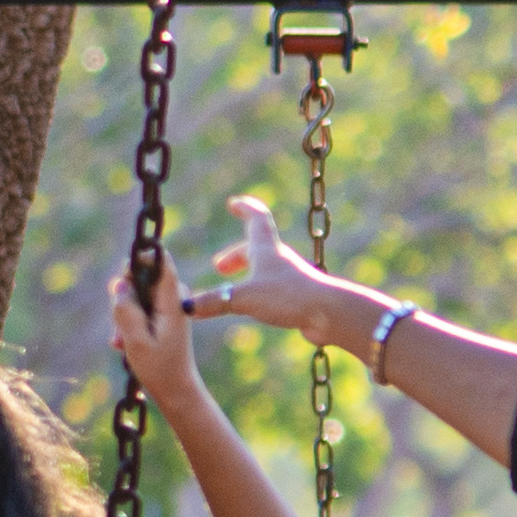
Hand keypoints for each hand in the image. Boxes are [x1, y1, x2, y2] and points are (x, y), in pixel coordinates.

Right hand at [104, 231, 208, 409]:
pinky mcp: (161, 313)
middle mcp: (172, 296)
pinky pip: (137, 305)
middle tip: (120, 325)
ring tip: (122, 340)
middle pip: (141, 275)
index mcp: (172, 300)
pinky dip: (128, 322)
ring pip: (135, 292)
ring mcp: (166, 305)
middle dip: (123, 296)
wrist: (175, 389)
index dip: (138, 260)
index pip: (159, 261)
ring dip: (123, 314)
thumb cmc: (159, 368)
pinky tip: (124, 343)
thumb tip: (118, 284)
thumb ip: (125, 310)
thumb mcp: (136, 341)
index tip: (123, 278)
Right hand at [187, 192, 383, 355]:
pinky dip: (257, 294)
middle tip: (220, 267)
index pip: (256, 218)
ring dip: (247, 275)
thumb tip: (186, 307)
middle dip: (236, 256)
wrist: (330, 314)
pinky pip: (272, 291)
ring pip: (264, 271)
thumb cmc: (289, 296)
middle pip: (255, 249)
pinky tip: (254, 309)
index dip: (245, 208)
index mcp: (266, 249)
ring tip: (231, 292)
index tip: (234, 203)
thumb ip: (214, 301)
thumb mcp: (244, 298)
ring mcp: (289, 279)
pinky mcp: (296, 298)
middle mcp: (278, 260)